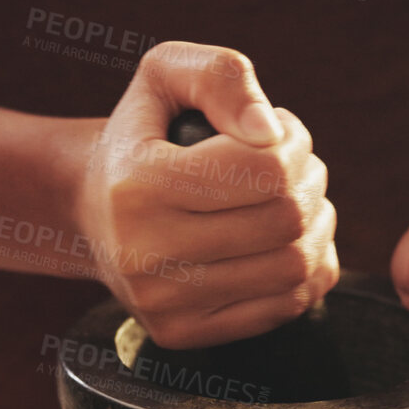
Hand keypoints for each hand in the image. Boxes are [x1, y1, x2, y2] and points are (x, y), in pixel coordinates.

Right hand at [75, 40, 337, 348]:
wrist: (91, 209)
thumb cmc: (141, 135)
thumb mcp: (165, 74)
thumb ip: (221, 77)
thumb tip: (269, 132)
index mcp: (138, 184)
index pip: (266, 169)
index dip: (295, 142)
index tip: (281, 132)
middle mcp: (143, 251)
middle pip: (285, 219)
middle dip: (311, 181)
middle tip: (295, 165)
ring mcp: (162, 302)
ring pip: (293, 267)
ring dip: (318, 225)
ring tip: (296, 200)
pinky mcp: (181, 333)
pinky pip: (284, 307)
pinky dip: (308, 270)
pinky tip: (289, 241)